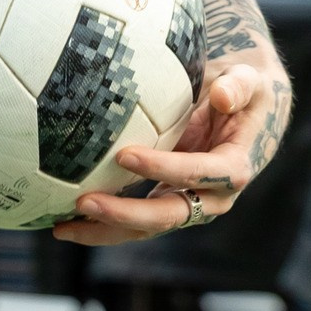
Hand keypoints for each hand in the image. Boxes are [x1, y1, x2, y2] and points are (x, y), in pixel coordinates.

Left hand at [51, 52, 288, 242]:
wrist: (248, 111)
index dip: (162, 167)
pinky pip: (135, 220)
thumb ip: (238, 86)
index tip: (124, 155)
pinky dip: (103, 222)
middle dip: (124, 213)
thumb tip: (222, 95)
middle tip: (82, 201)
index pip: (195, 173)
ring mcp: (188, 204)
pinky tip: (66, 220)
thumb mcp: (249, 81)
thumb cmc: (246, 91)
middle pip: (167, 215)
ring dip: (105, 229)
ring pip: (146, 228)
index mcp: (232, 169)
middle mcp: (211, 197)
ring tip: (61, 227)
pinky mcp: (167, 201)